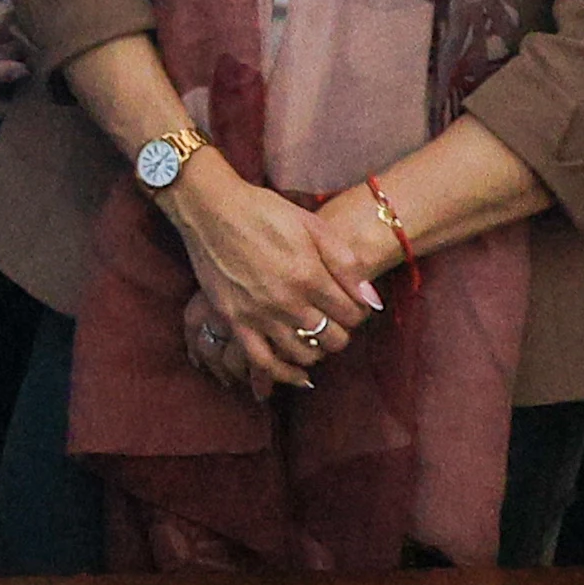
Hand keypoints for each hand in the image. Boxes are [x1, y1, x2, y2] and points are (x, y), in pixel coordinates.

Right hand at [167, 156, 377, 378]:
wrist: (211, 210)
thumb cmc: (264, 212)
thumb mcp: (313, 226)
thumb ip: (346, 263)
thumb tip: (372, 300)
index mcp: (309, 275)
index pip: (352, 314)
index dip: (359, 312)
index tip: (352, 305)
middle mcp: (285, 300)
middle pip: (332, 338)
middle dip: (341, 332)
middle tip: (335, 321)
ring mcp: (258, 314)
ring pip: (302, 353)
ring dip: (317, 350)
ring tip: (316, 337)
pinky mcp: (233, 321)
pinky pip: (261, 361)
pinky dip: (283, 373)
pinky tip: (296, 374)